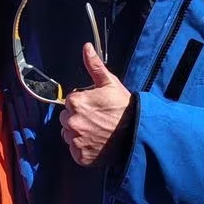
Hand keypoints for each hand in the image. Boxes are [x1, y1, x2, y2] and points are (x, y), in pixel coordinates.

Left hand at [60, 43, 134, 167]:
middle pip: (66, 119)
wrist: (137, 132)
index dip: (82, 104)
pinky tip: (97, 142)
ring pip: (69, 135)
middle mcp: (72, 122)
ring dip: (79, 134)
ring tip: (97, 131)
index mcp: (75, 102)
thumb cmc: (123, 106)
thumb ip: (94, 66)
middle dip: (78, 118)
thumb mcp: (110, 83)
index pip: (69, 102)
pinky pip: (75, 151)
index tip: (95, 107)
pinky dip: (83, 148)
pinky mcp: (81, 157)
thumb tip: (86, 47)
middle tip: (97, 119)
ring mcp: (76, 141)